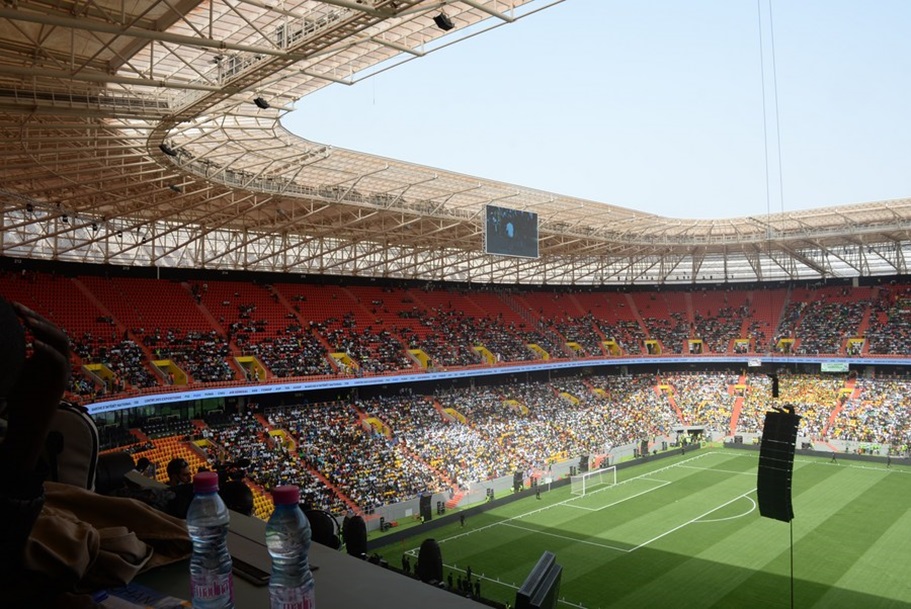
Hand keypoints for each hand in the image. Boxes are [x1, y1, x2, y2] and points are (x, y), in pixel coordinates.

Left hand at [1, 303, 70, 469]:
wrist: (25, 424)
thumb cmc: (17, 399)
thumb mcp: (12, 370)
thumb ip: (12, 354)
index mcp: (45, 355)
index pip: (44, 329)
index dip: (31, 315)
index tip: (13, 306)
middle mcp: (56, 359)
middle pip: (54, 331)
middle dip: (37, 317)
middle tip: (19, 309)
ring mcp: (60, 370)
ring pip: (62, 341)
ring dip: (45, 329)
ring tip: (28, 321)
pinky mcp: (60, 382)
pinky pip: (60, 362)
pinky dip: (48, 351)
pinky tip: (34, 344)